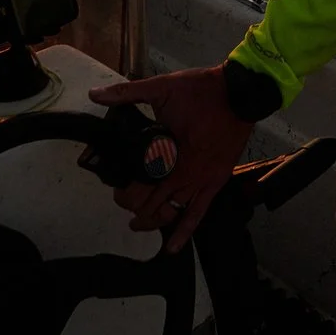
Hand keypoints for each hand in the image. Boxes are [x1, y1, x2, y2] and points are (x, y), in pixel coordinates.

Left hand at [88, 66, 253, 251]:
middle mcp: (183, 173)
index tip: (115, 187)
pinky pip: (198, 214)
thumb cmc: (202, 91)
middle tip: (122, 200)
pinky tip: (172, 248)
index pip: (139, 185)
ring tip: (137, 224)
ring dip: (152, 222)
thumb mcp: (162, 87)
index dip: (123, 192)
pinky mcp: (215, 184)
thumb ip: (127, 92)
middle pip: (151, 203)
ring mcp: (201, 182)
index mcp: (167, 151)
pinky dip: (184, 233)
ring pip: (171, 213)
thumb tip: (95, 94)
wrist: (240, 94)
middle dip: (134, 206)